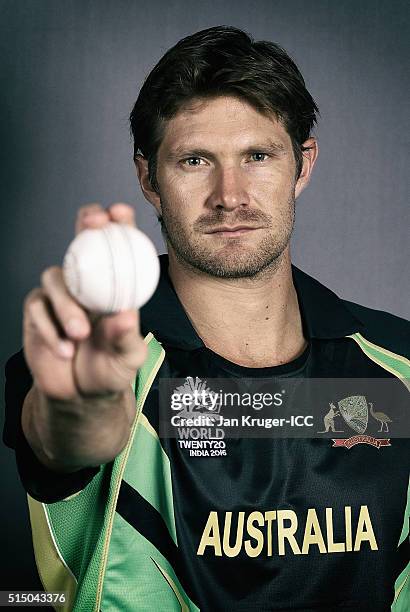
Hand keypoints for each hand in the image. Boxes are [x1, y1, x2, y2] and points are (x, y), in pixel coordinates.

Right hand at [23, 203, 147, 399]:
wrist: (80, 394)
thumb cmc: (111, 368)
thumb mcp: (128, 358)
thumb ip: (126, 337)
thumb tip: (124, 314)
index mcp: (115, 285)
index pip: (118, 246)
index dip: (118, 223)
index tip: (120, 213)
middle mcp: (86, 282)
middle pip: (81, 239)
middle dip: (86, 223)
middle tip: (93, 225)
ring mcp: (59, 295)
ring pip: (56, 279)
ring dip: (67, 305)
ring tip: (79, 334)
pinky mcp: (36, 311)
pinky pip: (38, 309)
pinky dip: (50, 330)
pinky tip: (64, 350)